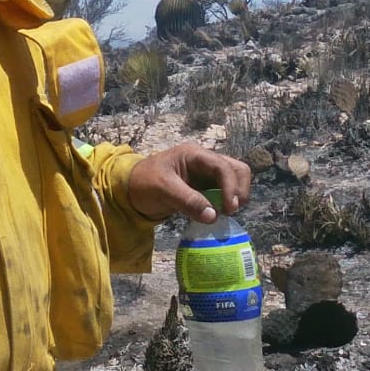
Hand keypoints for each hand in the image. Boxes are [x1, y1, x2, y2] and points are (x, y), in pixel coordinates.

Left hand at [127, 141, 251, 222]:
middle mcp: (204, 160)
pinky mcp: (205, 186)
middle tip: (231, 211)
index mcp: (194, 154)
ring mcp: (206, 173)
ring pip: (234, 180)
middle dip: (239, 190)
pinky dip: (226, 202)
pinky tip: (217, 214)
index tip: (229, 209)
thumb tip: (214, 216)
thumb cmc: (143, 183)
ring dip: (235, 196)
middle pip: (237, 169)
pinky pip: (224, 192)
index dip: (231, 187)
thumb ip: (187, 201)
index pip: (222, 166)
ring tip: (224, 213)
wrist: (130, 190)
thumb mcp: (163, 190)